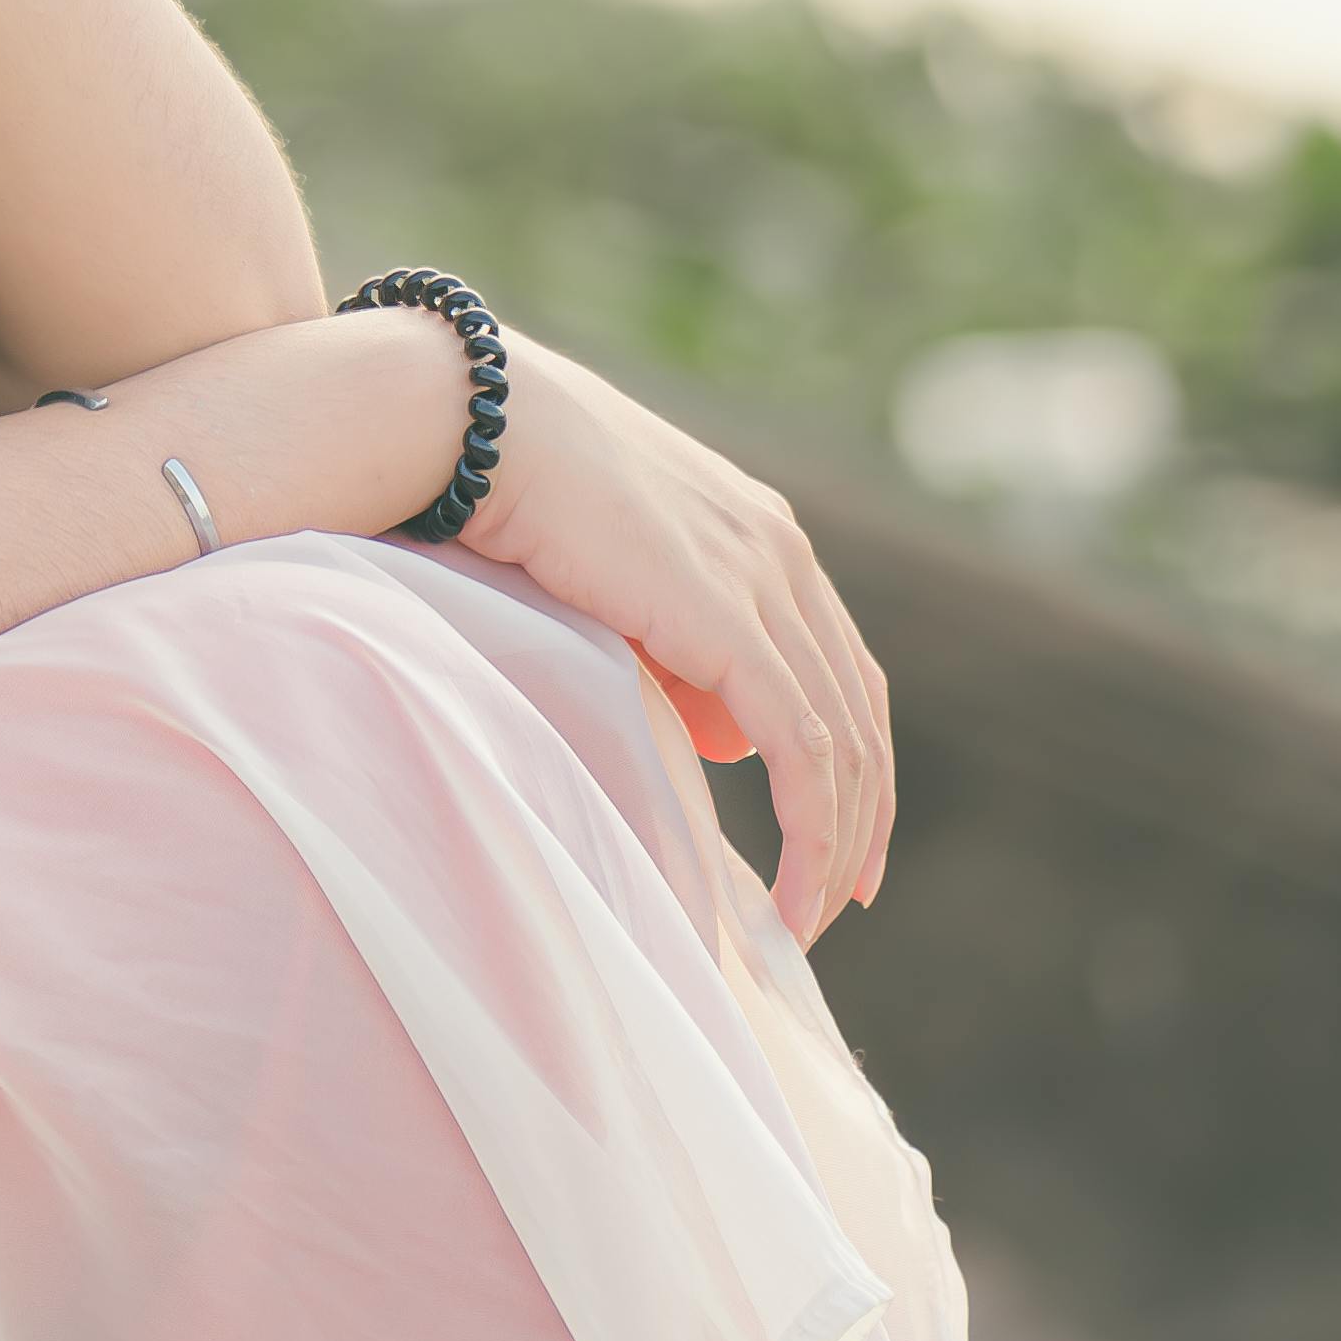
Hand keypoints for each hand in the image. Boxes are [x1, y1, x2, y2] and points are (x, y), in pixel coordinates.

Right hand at [460, 341, 893, 944]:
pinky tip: (791, 894)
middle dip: (861, 818)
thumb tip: (731, 736)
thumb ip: (682, 645)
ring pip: (840, 743)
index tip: (845, 843)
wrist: (479, 422)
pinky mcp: (728, 620)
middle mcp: (782, 551)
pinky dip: (809, 830)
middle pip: (859, 710)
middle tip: (844, 900)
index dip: (856, 762)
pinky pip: (799, 749)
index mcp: (762, 533)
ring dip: (835, 844)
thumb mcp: (621, 575)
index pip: (842, 668)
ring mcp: (763, 578)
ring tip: (808, 919)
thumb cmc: (516, 492)